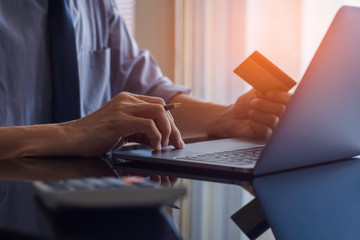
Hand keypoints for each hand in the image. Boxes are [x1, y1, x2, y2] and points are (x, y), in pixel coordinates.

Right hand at [62, 92, 183, 155]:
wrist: (71, 138)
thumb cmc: (95, 136)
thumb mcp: (122, 129)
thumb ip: (139, 129)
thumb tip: (160, 138)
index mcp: (128, 99)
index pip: (159, 104)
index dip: (170, 121)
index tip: (175, 137)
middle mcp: (127, 100)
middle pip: (162, 108)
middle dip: (173, 128)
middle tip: (176, 144)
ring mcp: (123, 108)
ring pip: (159, 112)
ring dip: (167, 131)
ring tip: (164, 145)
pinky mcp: (119, 120)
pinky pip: (148, 124)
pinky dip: (156, 136)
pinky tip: (154, 147)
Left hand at [209, 89, 291, 138]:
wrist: (233, 117)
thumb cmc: (246, 103)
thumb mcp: (256, 91)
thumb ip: (266, 86)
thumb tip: (272, 80)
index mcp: (282, 101)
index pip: (291, 99)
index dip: (280, 96)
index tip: (267, 94)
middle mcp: (282, 114)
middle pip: (282, 110)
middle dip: (265, 105)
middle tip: (253, 103)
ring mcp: (276, 126)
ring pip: (274, 120)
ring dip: (258, 114)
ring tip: (250, 112)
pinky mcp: (268, 136)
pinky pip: (267, 131)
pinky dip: (256, 124)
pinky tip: (251, 122)